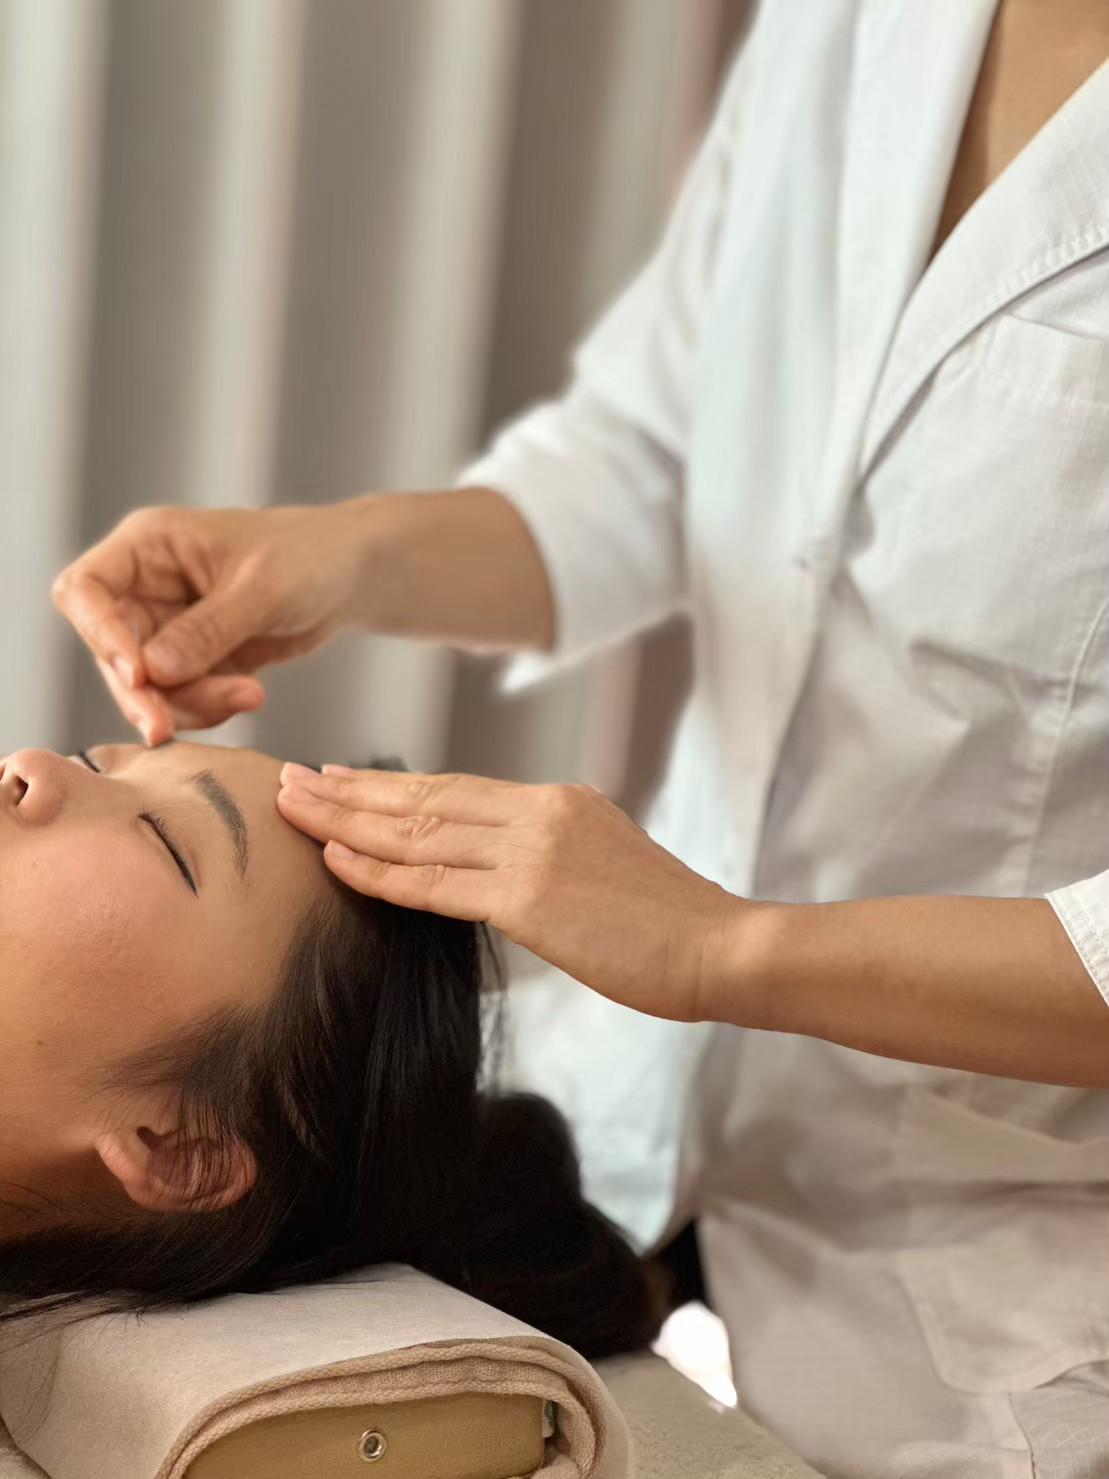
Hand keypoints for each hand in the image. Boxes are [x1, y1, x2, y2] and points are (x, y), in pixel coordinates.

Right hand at [51, 503, 371, 743]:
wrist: (349, 576)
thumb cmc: (308, 557)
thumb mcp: (263, 588)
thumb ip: (208, 629)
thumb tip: (153, 672)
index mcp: (148, 547)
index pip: (84, 589)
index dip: (99, 635)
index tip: (139, 675)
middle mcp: (146, 587)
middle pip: (111, 652)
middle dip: (145, 694)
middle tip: (168, 730)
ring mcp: (167, 627)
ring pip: (147, 687)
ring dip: (189, 705)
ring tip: (251, 696)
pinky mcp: (194, 661)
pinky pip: (181, 700)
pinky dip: (209, 708)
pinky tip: (252, 696)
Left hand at [275, 763, 742, 1021]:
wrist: (720, 947)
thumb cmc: (670, 923)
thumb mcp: (606, 865)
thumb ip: (550, 855)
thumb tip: (502, 869)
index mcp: (558, 800)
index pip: (454, 788)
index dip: (389, 786)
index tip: (339, 779)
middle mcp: (539, 812)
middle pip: (424, 797)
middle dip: (349, 791)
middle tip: (290, 779)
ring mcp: (533, 851)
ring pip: (419, 832)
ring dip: (346, 822)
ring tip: (291, 808)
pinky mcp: (531, 898)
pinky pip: (436, 884)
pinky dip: (379, 872)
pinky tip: (335, 861)